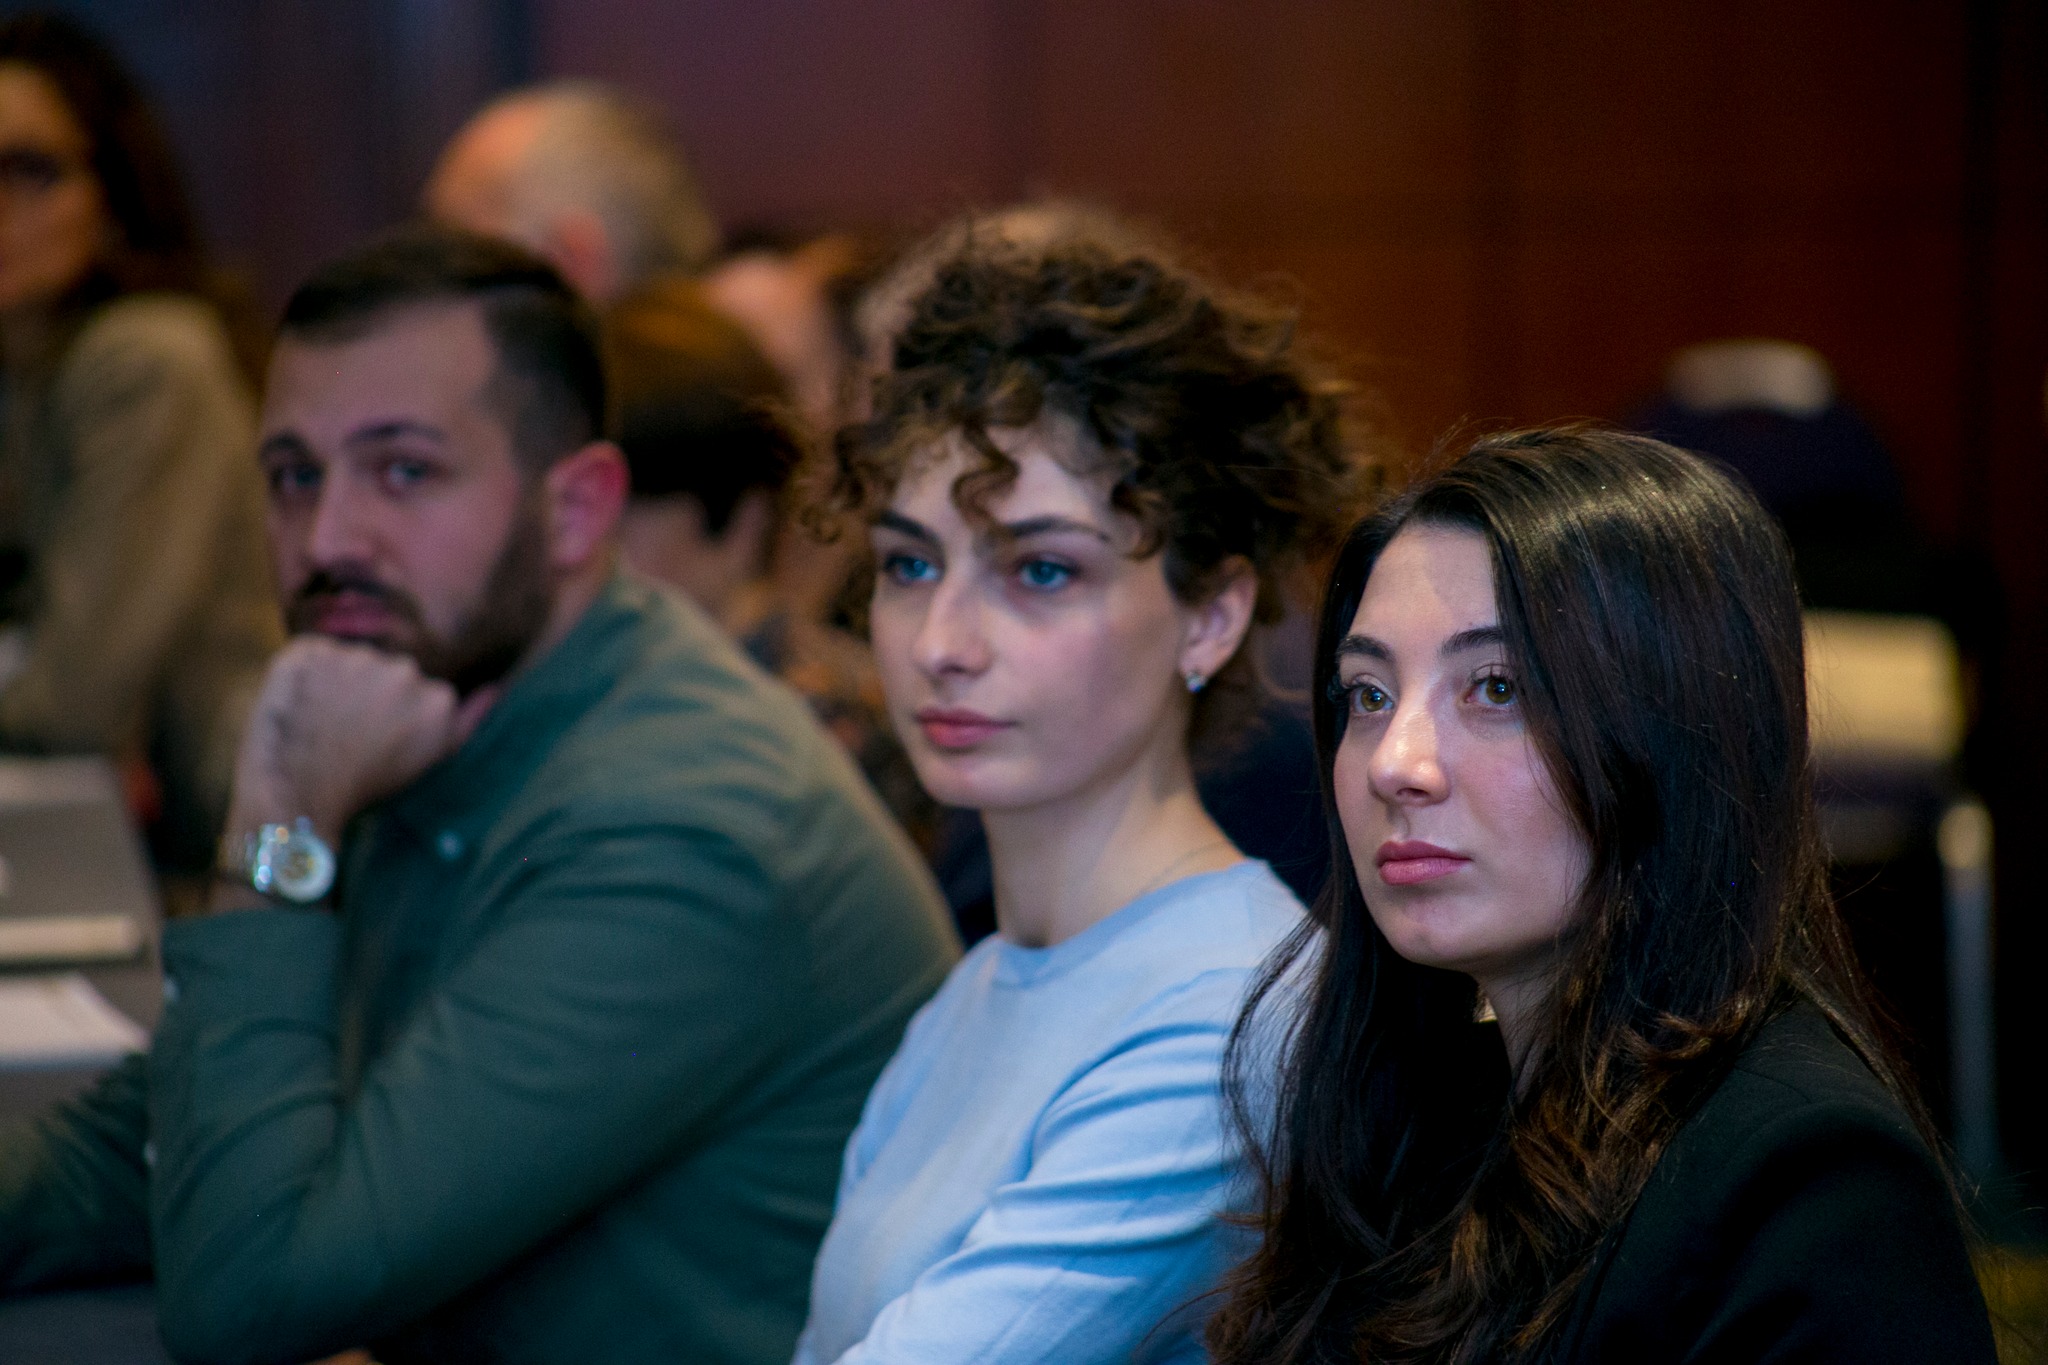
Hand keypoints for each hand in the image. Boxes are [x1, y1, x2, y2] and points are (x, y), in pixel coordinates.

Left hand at [224, 638, 498, 846]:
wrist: (298, 794)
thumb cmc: (366, 786)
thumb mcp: (430, 760)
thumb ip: (468, 721)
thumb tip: (495, 687)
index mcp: (438, 698)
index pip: (414, 689)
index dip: (390, 716)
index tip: (373, 741)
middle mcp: (404, 670)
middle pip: (384, 671)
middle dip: (365, 694)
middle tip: (342, 733)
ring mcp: (355, 657)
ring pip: (347, 661)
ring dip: (333, 684)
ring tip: (317, 723)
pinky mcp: (309, 650)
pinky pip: (310, 654)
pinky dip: (302, 677)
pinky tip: (297, 708)